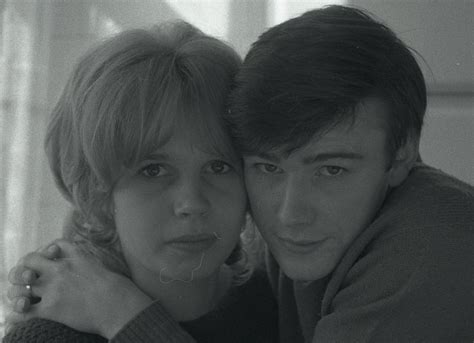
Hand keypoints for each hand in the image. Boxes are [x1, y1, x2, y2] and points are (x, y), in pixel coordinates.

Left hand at [6, 240, 152, 338]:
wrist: (119, 305)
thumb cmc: (117, 288)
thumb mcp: (102, 265)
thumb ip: (88, 261)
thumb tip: (85, 264)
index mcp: (74, 257)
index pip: (53, 245)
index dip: (47, 251)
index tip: (49, 259)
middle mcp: (59, 270)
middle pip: (28, 261)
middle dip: (24, 270)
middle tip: (27, 279)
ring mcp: (53, 289)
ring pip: (20, 287)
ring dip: (17, 294)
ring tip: (21, 300)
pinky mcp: (51, 309)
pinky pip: (23, 312)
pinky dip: (17, 314)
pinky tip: (18, 315)